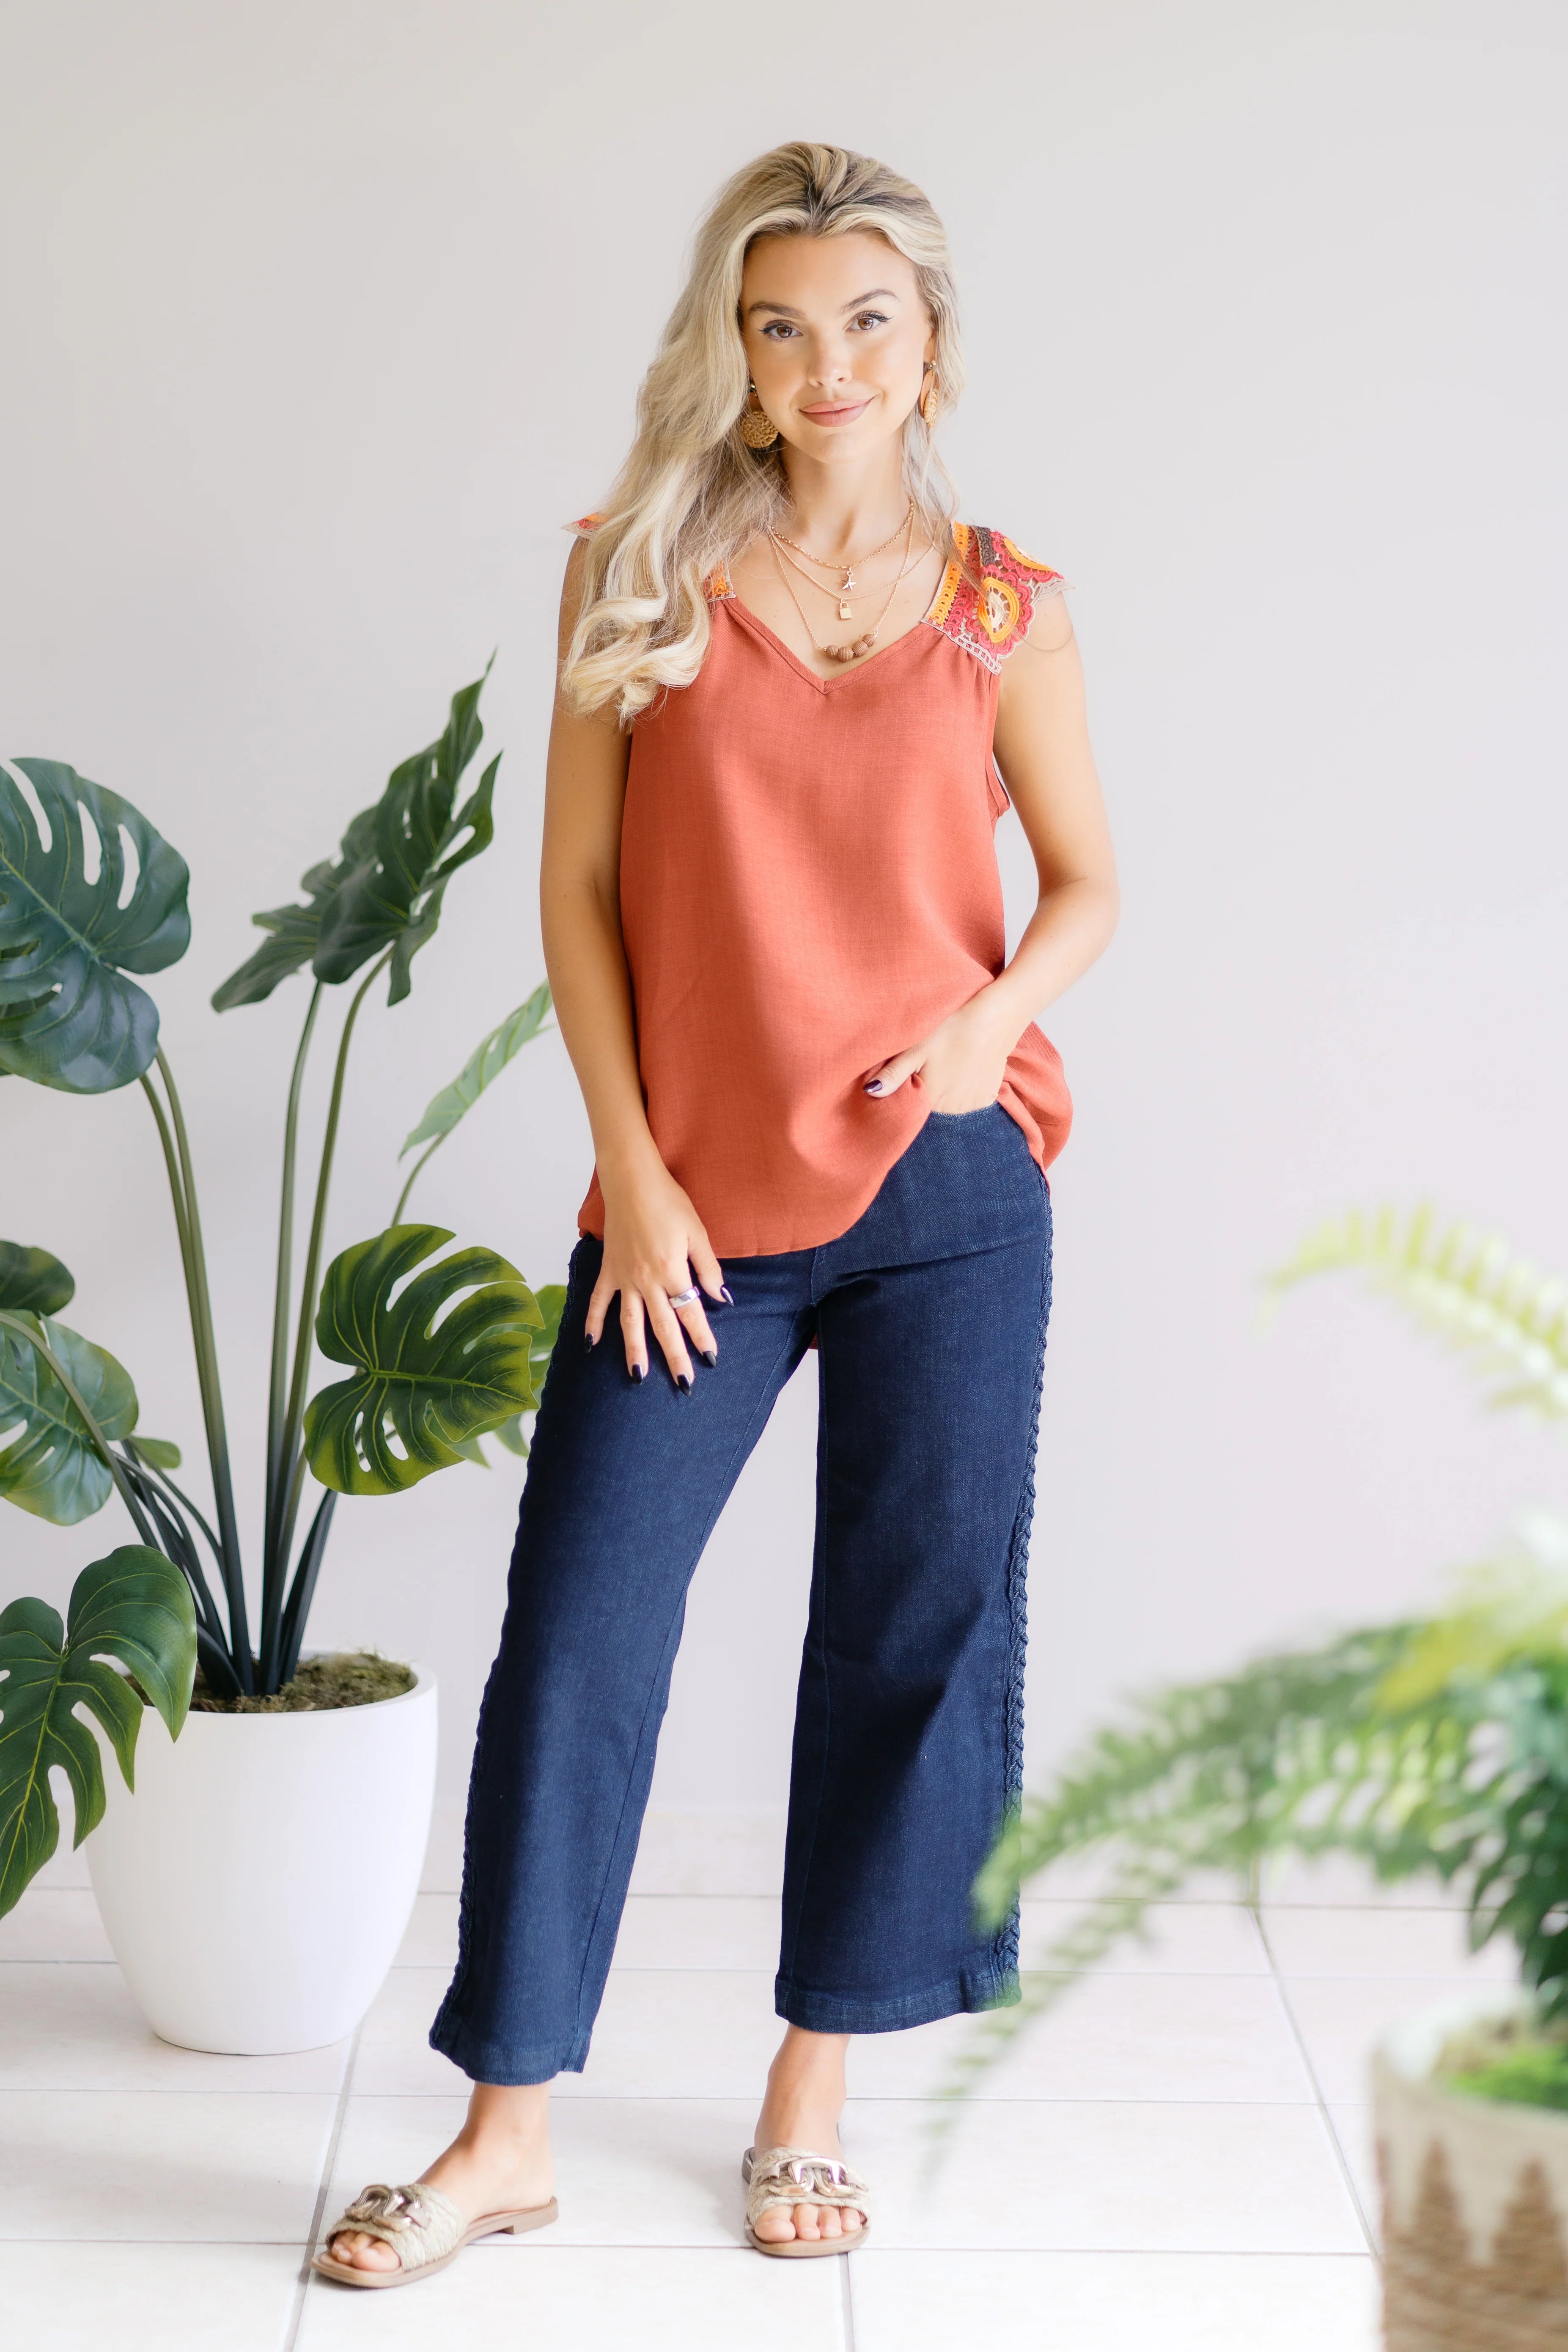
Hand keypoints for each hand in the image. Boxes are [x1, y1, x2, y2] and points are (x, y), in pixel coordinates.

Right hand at [587, 1151, 727, 1385]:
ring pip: (629, 1322)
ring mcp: (624, 1277)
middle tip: (683, 1383)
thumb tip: (721, 1297)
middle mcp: (646, 1281)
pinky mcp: (608, 1269)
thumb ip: (708, 1268)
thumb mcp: (697, 1233)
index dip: (701, 1337)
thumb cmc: (668, 1202)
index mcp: (671, 1271)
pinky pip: (598, 1301)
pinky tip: (590, 1344)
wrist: (632, 1181)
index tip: (710, 1358)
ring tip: (638, 1377)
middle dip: (674, 1356)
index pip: (690, 1312)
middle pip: (662, 1326)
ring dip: (634, 1351)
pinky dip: (592, 1322)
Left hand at [863, 988, 1014, 1114]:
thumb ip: (893, 1074)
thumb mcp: (915, 1048)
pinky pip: (969, 1098)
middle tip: (932, 1060)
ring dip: (947, 1088)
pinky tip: (965, 1065)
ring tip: (950, 1060)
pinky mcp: (988, 1096)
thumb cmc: (950, 1028)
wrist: (996, 1017)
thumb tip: (869, 1093)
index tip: (911, 1068)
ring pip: (950, 1101)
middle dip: (927, 1086)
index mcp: (929, 1099)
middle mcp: (951, 1110)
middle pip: (930, 1103)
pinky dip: (965, 1086)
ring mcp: (972, 1105)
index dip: (908, 1086)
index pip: (910, 1104)